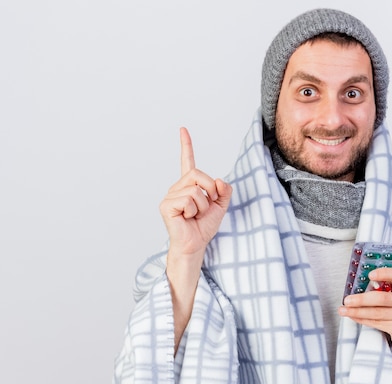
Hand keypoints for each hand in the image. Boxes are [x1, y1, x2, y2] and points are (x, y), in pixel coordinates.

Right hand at [159, 128, 231, 349]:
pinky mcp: (166, 205)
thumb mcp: (221, 205)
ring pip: (196, 189)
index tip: (183, 129)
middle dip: (209, 190)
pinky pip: (189, 199)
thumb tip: (218, 180)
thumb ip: (224, 190)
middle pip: (199, 174)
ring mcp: (170, 196)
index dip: (186, 145)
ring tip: (195, 216)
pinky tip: (187, 218)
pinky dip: (194, 210)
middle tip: (206, 207)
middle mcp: (177, 188)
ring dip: (203, 205)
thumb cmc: (204, 227)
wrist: (196, 245)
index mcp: (189, 186)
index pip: (187, 161)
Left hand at [339, 267, 391, 373]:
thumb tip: (356, 288)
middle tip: (347, 300)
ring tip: (343, 310)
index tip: (370, 275)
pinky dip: (361, 319)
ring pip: (376, 313)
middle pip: (382, 298)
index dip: (385, 273)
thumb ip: (383, 289)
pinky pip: (376, 323)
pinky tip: (353, 316)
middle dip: (361, 299)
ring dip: (357, 311)